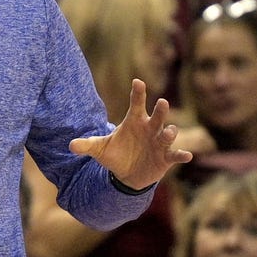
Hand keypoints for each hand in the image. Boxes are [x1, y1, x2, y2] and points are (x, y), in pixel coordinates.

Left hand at [68, 79, 192, 189]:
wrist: (128, 174)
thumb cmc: (116, 155)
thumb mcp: (100, 149)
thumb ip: (87, 145)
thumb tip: (70, 145)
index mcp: (134, 122)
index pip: (136, 104)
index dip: (138, 93)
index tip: (137, 82)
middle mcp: (149, 129)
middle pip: (156, 116)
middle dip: (160, 110)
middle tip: (162, 102)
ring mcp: (159, 142)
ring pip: (167, 134)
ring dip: (169, 133)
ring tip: (168, 131)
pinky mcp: (166, 158)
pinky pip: (175, 155)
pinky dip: (181, 154)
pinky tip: (186, 155)